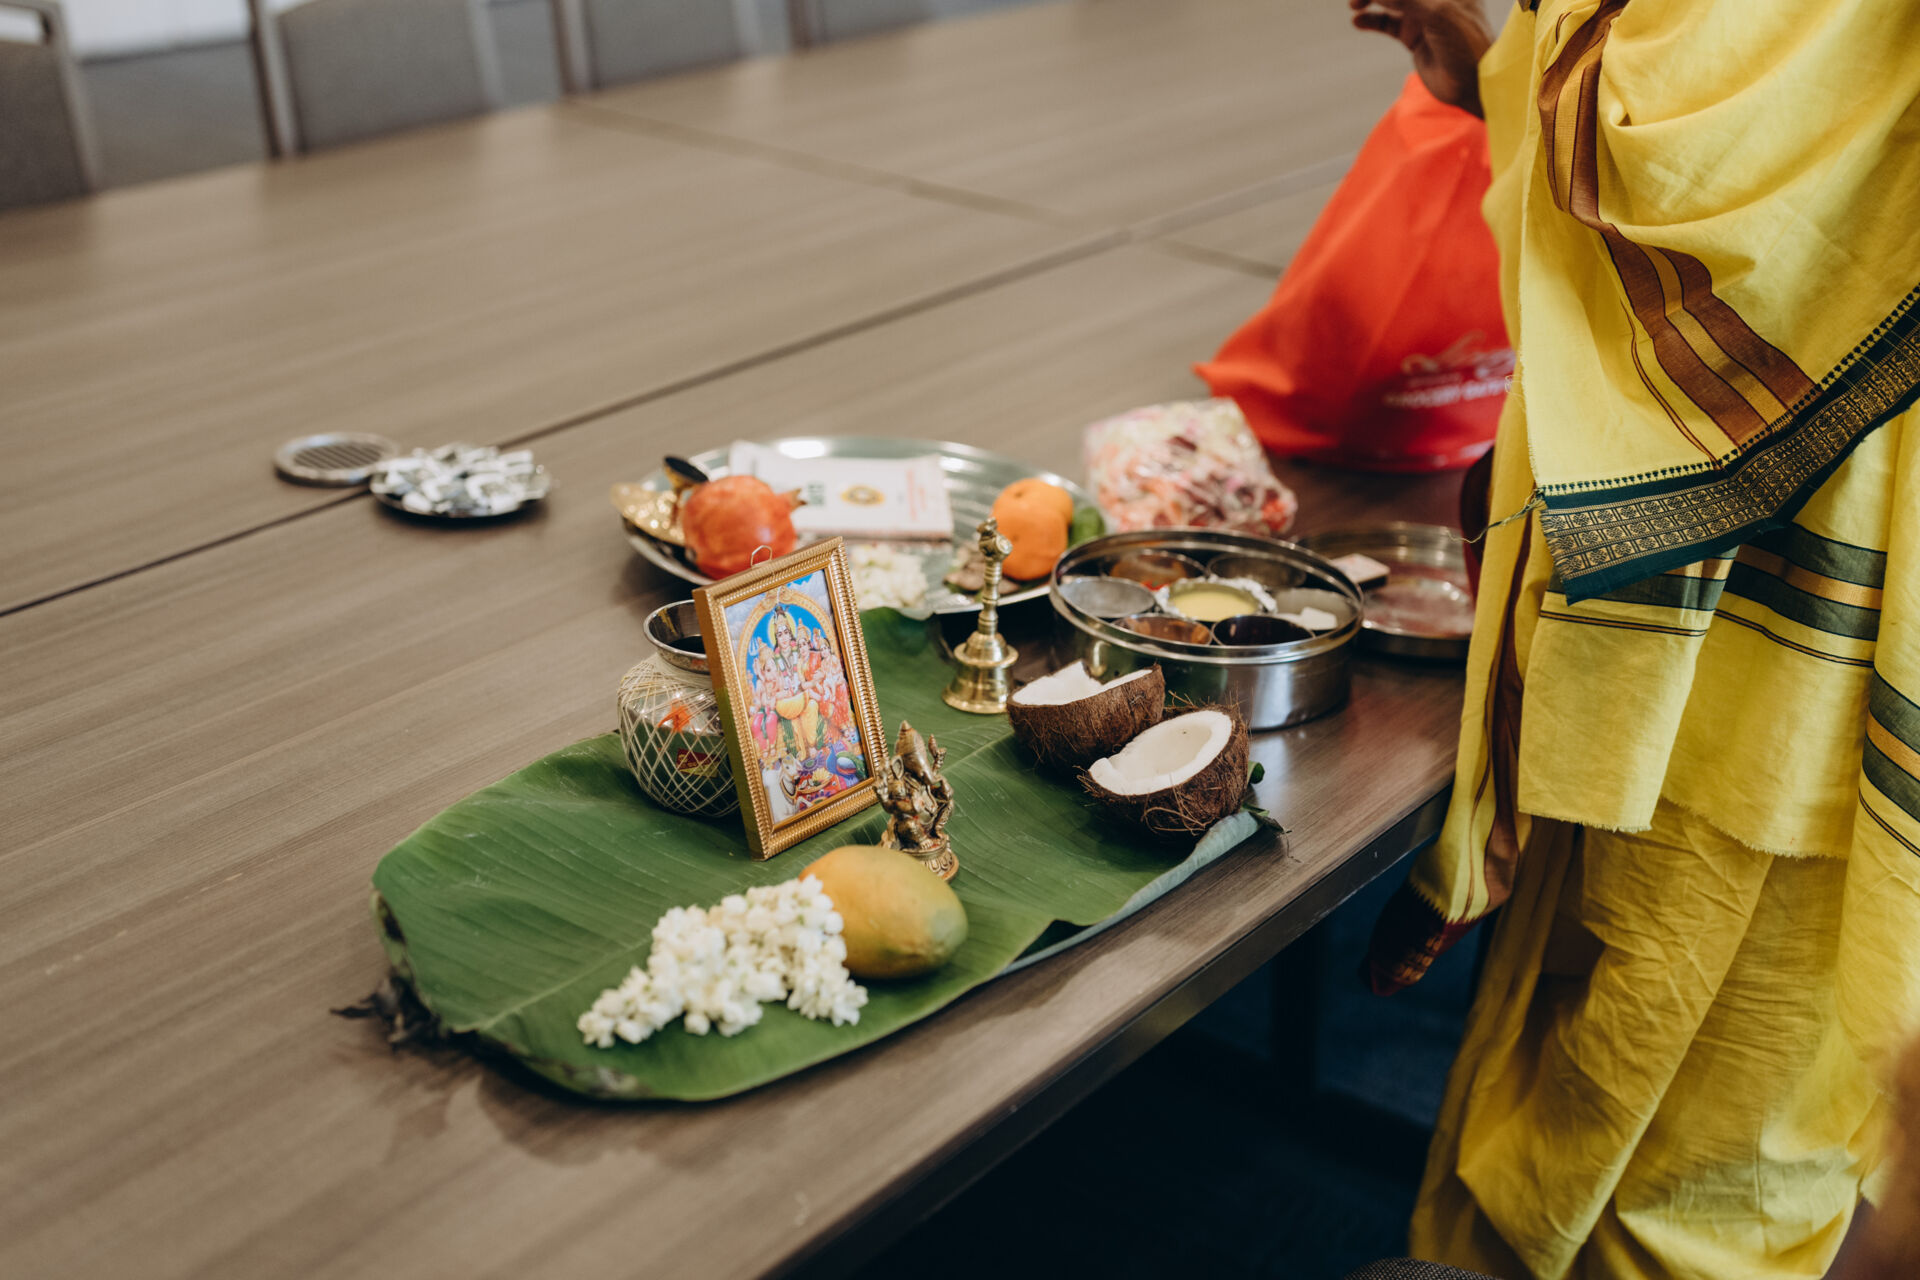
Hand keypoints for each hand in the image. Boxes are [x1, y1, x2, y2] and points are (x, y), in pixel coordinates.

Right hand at [1349, 0, 1496, 116]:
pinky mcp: (1413, 36)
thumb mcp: (1439, 14)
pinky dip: (1372, 20)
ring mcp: (1423, 16)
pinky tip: (1358, 21)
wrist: (1471, 84)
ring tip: (1354, 6)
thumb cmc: (1465, 45)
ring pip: (1391, 2)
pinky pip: (1387, 23)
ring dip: (1371, 1)